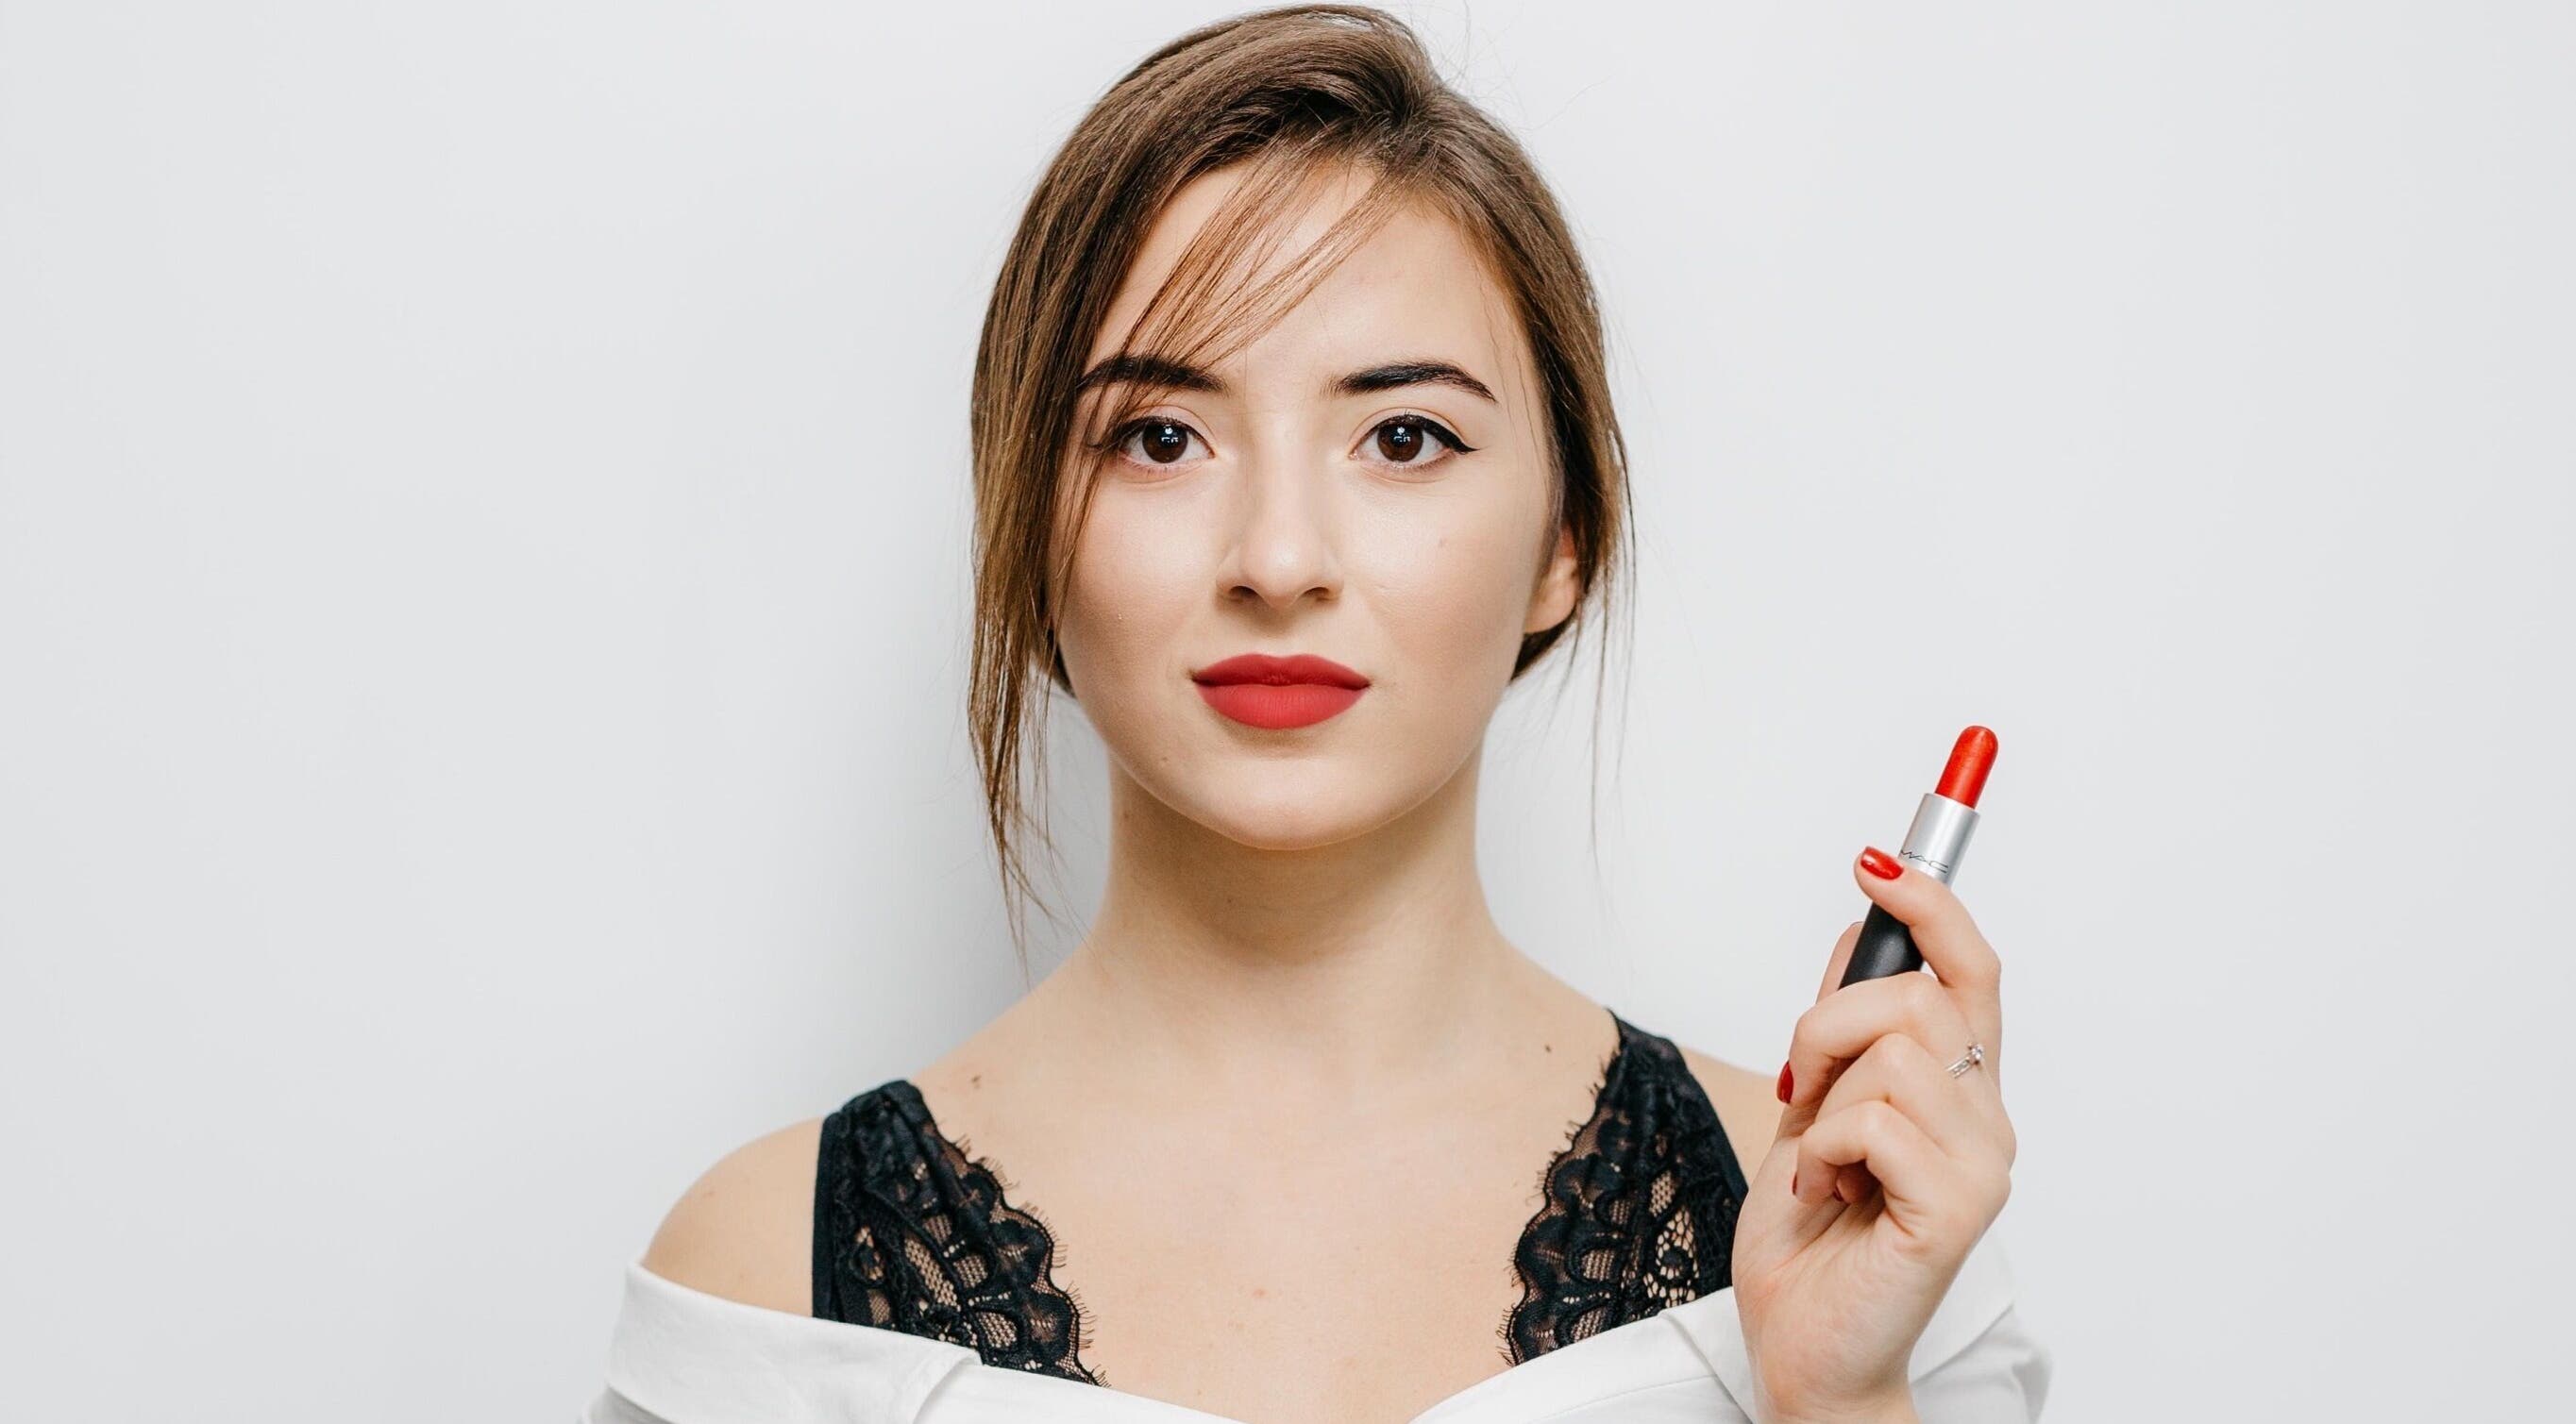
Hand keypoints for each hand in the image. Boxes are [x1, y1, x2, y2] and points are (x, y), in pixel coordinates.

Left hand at [1730, 847, 2017, 1422]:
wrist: (1804, 1345)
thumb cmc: (1812, 1238)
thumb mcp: (1810, 1106)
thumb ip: (1841, 1028)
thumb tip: (1859, 928)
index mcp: (1959, 1088)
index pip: (1969, 969)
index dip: (1933, 902)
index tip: (1878, 858)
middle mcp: (1986, 1118)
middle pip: (1917, 995)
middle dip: (1827, 1024)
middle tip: (1801, 1092)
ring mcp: (1981, 1162)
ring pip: (1891, 1053)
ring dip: (1822, 1100)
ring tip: (1819, 1163)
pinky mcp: (1959, 1206)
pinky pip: (1875, 1121)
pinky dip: (1824, 1152)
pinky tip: (1828, 1195)